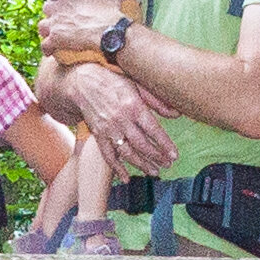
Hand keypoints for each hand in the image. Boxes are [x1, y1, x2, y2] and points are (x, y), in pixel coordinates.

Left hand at [39, 0, 133, 53]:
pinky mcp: (55, 39)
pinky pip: (44, 45)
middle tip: (61, 19)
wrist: (109, 32)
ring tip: (55, 34)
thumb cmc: (109, 11)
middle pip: (46, 8)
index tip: (62, 0)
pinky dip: (48, 48)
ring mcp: (54, 24)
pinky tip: (53, 50)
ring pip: (42, 26)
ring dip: (48, 30)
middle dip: (52, 13)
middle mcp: (56, 7)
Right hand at [54, 67, 180, 172]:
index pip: (153, 129)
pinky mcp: (98, 136)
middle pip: (141, 144)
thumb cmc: (114, 82)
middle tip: (168, 164)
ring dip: (141, 165)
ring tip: (154, 171)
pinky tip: (126, 177)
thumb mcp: (137, 85)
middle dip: (156, 157)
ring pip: (127, 153)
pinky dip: (116, 168)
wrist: (83, 84)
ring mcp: (108, 129)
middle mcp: (121, 120)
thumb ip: (157, 100)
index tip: (174, 155)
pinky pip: (108, 156)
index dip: (165, 144)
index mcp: (133, 106)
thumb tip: (176, 114)